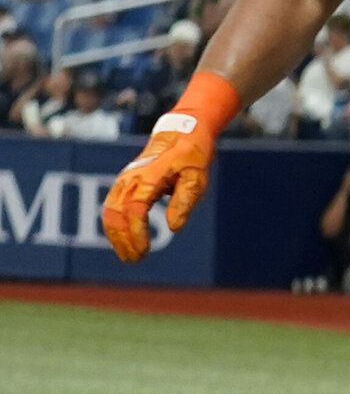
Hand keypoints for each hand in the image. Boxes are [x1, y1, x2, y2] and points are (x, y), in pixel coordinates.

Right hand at [101, 113, 216, 260]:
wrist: (181, 133)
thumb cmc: (192, 156)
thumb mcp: (197, 178)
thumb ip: (184, 201)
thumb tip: (174, 227)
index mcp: (148, 177)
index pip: (134, 209)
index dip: (136, 232)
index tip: (145, 250)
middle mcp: (130, 178)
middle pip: (114, 213)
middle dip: (122, 239)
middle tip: (136, 259)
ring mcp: (124, 180)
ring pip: (108, 211)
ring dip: (115, 235)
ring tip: (129, 255)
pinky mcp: (124, 182)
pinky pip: (111, 206)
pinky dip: (113, 225)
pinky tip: (123, 240)